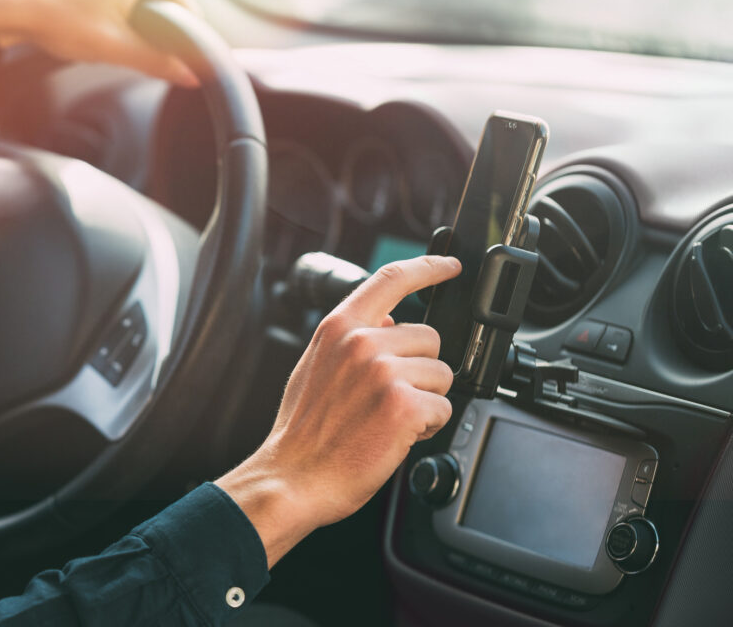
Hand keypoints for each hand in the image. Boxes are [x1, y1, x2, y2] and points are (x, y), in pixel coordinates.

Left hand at [0, 0, 199, 86]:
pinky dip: (120, 21)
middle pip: (166, 8)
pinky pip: (125, 2)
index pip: (187, 8)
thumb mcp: (113, 46)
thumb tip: (191, 75)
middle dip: (155, 36)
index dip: (189, 40)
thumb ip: (157, 62)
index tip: (187, 65)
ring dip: (136, 31)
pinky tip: (98, 31)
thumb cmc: (55, 17)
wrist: (8, 7)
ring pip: (144, 8)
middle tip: (134, 54)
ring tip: (107, 40)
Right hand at [216, 255, 461, 566]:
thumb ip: (348, 339)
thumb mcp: (314, 368)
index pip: (392, 279)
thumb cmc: (303, 433)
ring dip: (426, 400)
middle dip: (421, 370)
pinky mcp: (403, 404)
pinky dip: (428, 427)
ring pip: (441, 375)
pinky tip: (398, 436)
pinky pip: (443, 408)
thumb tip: (385, 320)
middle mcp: (362, 343)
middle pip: (430, 337)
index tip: (450, 267)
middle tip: (390, 399)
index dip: (429, 268)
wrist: (294, 477)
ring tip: (389, 419)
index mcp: (338, 328)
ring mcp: (383, 372)